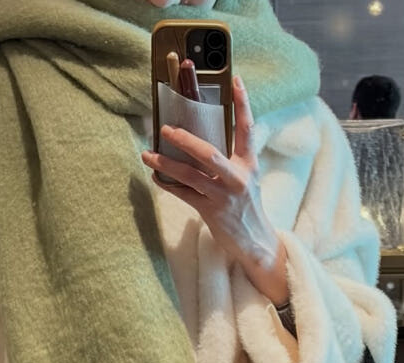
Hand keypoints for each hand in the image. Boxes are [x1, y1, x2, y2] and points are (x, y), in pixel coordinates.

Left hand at [141, 76, 288, 306]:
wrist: (256, 242)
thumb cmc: (246, 207)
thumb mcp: (246, 179)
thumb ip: (230, 160)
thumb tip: (201, 140)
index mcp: (249, 164)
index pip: (247, 129)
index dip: (243, 104)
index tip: (236, 80)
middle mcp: (237, 178)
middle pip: (209, 153)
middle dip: (185, 140)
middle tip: (167, 128)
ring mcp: (223, 196)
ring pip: (190, 175)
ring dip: (165, 163)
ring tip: (147, 153)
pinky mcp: (211, 212)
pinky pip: (183, 195)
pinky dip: (167, 184)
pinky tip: (155, 176)